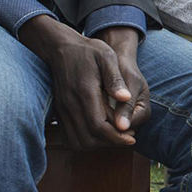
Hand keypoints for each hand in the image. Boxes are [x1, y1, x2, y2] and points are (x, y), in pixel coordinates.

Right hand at [18, 16, 139, 149]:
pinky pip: (68, 136)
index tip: (132, 138)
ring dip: (97, 144)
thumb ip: (115, 79)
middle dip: (110, 143)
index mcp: (84, 92)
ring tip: (114, 137)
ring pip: (77, 141)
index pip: (99, 126)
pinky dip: (84, 141)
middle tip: (127, 138)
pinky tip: (99, 134)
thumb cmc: (88, 51)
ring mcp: (62, 109)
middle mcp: (70, 104)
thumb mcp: (106, 57)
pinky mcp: (59, 111)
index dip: (116, 137)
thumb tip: (125, 97)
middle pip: (88, 138)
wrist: (61, 47)